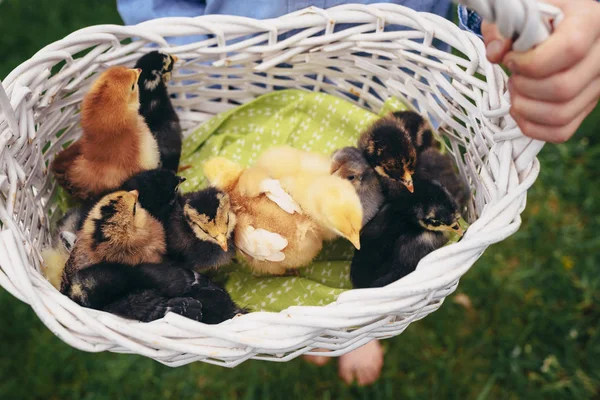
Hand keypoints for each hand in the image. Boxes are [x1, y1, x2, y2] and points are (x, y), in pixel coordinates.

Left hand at [481, 0, 599, 142]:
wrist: (554, 29)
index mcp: (589, 22)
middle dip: (524, 87)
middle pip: (563, 88)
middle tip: (513, 76)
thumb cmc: (536, 20)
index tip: (511, 59)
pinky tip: (519, 108)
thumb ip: (502, 30)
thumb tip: (496, 53)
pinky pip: (561, 132)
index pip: (569, 49)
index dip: (531, 62)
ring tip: (515, 90)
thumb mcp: (518, 13)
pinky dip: (531, 127)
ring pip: (561, 115)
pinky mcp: (584, 108)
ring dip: (525, 108)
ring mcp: (596, 86)